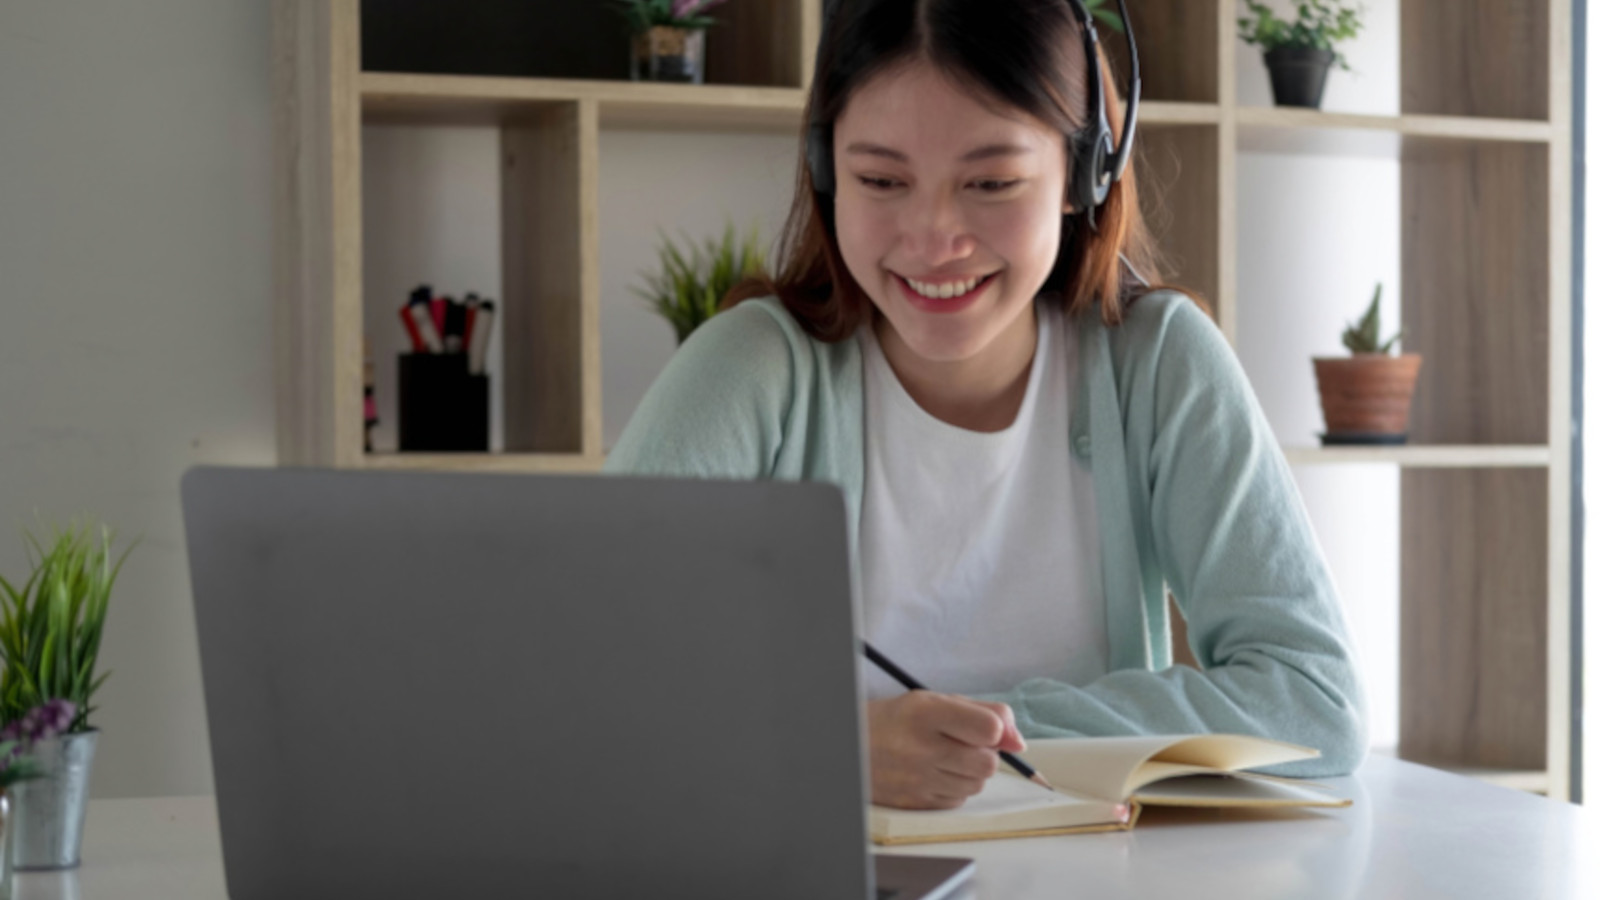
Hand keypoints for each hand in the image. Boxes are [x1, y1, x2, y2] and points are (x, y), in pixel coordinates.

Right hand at [865, 690, 1025, 809]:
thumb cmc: (899, 720)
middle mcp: (919, 748)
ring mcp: (916, 779)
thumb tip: (1019, 742)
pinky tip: (934, 773)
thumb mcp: (935, 701)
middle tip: (963, 743)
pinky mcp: (915, 802)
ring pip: (977, 784)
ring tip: (946, 757)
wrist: (851, 746)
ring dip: (971, 772)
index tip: (984, 728)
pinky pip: (959, 800)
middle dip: (984, 754)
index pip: (988, 728)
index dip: (995, 730)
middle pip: (987, 763)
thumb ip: (984, 713)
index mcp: (925, 713)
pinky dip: (955, 787)